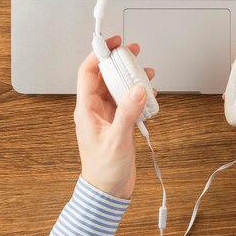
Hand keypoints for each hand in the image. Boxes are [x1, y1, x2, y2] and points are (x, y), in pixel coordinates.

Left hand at [74, 35, 154, 198]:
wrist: (108, 192)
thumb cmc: (104, 170)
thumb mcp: (116, 139)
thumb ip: (127, 113)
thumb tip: (137, 89)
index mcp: (86, 110)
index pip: (88, 73)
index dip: (99, 54)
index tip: (112, 43)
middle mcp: (95, 110)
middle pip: (104, 76)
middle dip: (118, 62)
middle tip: (132, 52)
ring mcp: (107, 115)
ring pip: (117, 87)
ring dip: (130, 78)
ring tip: (145, 72)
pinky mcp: (119, 123)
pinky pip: (127, 101)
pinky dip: (138, 95)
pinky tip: (149, 95)